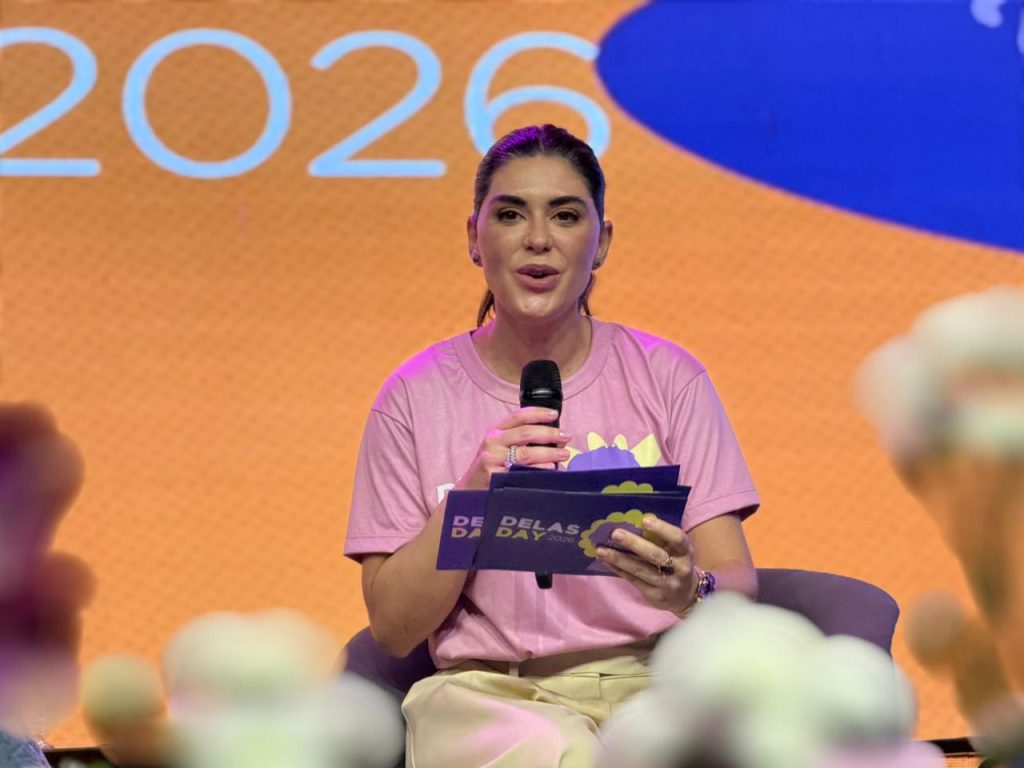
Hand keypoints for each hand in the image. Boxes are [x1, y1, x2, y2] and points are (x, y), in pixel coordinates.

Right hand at [455, 407, 570, 490]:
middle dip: (549, 434)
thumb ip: (519, 438)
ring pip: (525, 453)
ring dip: (548, 453)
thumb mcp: (499, 445)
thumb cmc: (491, 465)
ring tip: (563, 454)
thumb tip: (554, 436)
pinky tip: (550, 469)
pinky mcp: (495, 477)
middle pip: (525, 433)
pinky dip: (538, 470)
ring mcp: (493, 460)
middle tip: (566, 437)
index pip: (518, 416)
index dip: (537, 413)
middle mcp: (493, 442)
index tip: (554, 414)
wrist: (469, 489)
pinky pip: (521, 473)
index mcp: (495, 430)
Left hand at [596, 515, 697, 615]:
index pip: (677, 538)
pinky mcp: (654, 595)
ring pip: (640, 570)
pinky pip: (633, 579)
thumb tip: (631, 523)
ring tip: (601, 550)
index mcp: (685, 552)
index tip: (645, 520)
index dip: (662, 529)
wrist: (686, 596)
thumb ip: (661, 540)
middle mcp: (679, 569)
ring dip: (618, 559)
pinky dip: (618, 569)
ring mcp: (666, 584)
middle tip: (615, 533)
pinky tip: (605, 561)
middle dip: (634, 544)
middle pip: (655, 555)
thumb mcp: (677, 551)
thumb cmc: (676, 564)